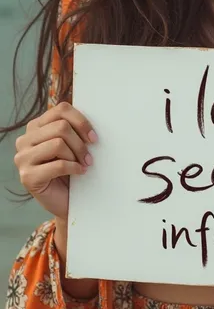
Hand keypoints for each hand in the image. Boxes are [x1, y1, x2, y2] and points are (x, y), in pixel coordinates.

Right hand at [14, 102, 96, 220]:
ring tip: (82, 164)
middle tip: (89, 157)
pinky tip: (79, 172)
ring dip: (76, 156)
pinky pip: (58, 165)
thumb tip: (95, 114)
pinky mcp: (27, 176)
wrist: (65, 199)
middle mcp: (25, 140)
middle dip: (80, 143)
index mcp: (36, 126)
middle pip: (61, 127)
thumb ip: (73, 128)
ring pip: (58, 144)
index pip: (61, 109)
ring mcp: (22, 158)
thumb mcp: (71, 143)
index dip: (81, 121)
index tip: (94, 137)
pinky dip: (74, 168)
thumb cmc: (70, 169)